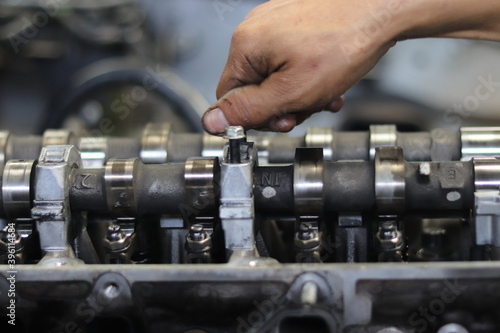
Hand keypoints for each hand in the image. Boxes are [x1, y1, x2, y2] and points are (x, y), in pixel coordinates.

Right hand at [202, 0, 398, 133]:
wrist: (384, 7)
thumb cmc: (345, 42)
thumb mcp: (292, 92)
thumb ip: (250, 110)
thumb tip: (212, 121)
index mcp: (246, 45)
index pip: (229, 98)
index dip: (255, 117)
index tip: (281, 120)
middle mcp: (255, 29)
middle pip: (254, 87)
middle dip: (282, 105)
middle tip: (306, 107)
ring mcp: (276, 22)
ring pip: (276, 76)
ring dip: (299, 93)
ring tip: (324, 92)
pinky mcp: (295, 22)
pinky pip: (290, 60)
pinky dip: (307, 76)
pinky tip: (327, 80)